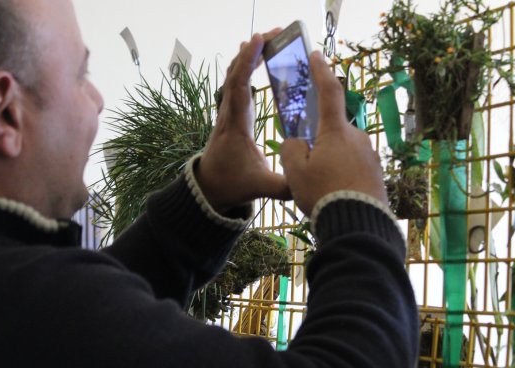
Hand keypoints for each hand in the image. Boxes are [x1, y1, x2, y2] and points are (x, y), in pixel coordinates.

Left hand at [196, 31, 290, 212]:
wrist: (209, 187)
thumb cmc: (232, 184)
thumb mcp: (259, 187)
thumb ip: (283, 186)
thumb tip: (306, 184)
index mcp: (236, 126)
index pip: (239, 87)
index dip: (248, 63)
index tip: (258, 41)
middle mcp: (228, 113)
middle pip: (236, 73)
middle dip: (253, 50)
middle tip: (274, 32)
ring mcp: (227, 111)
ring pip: (233, 75)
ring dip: (249, 55)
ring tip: (268, 37)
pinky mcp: (230, 113)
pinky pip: (235, 82)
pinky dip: (244, 64)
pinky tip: (253, 53)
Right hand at [281, 52, 387, 216]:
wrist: (358, 225)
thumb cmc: (323, 194)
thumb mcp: (295, 171)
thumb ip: (291, 148)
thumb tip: (297, 142)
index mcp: (336, 131)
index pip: (328, 91)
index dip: (321, 71)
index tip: (316, 55)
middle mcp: (358, 137)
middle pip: (332, 131)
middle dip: (318, 145)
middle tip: (306, 169)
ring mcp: (371, 155)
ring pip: (342, 152)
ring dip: (330, 164)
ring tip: (320, 191)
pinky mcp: (377, 173)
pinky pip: (354, 168)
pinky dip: (342, 176)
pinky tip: (334, 196)